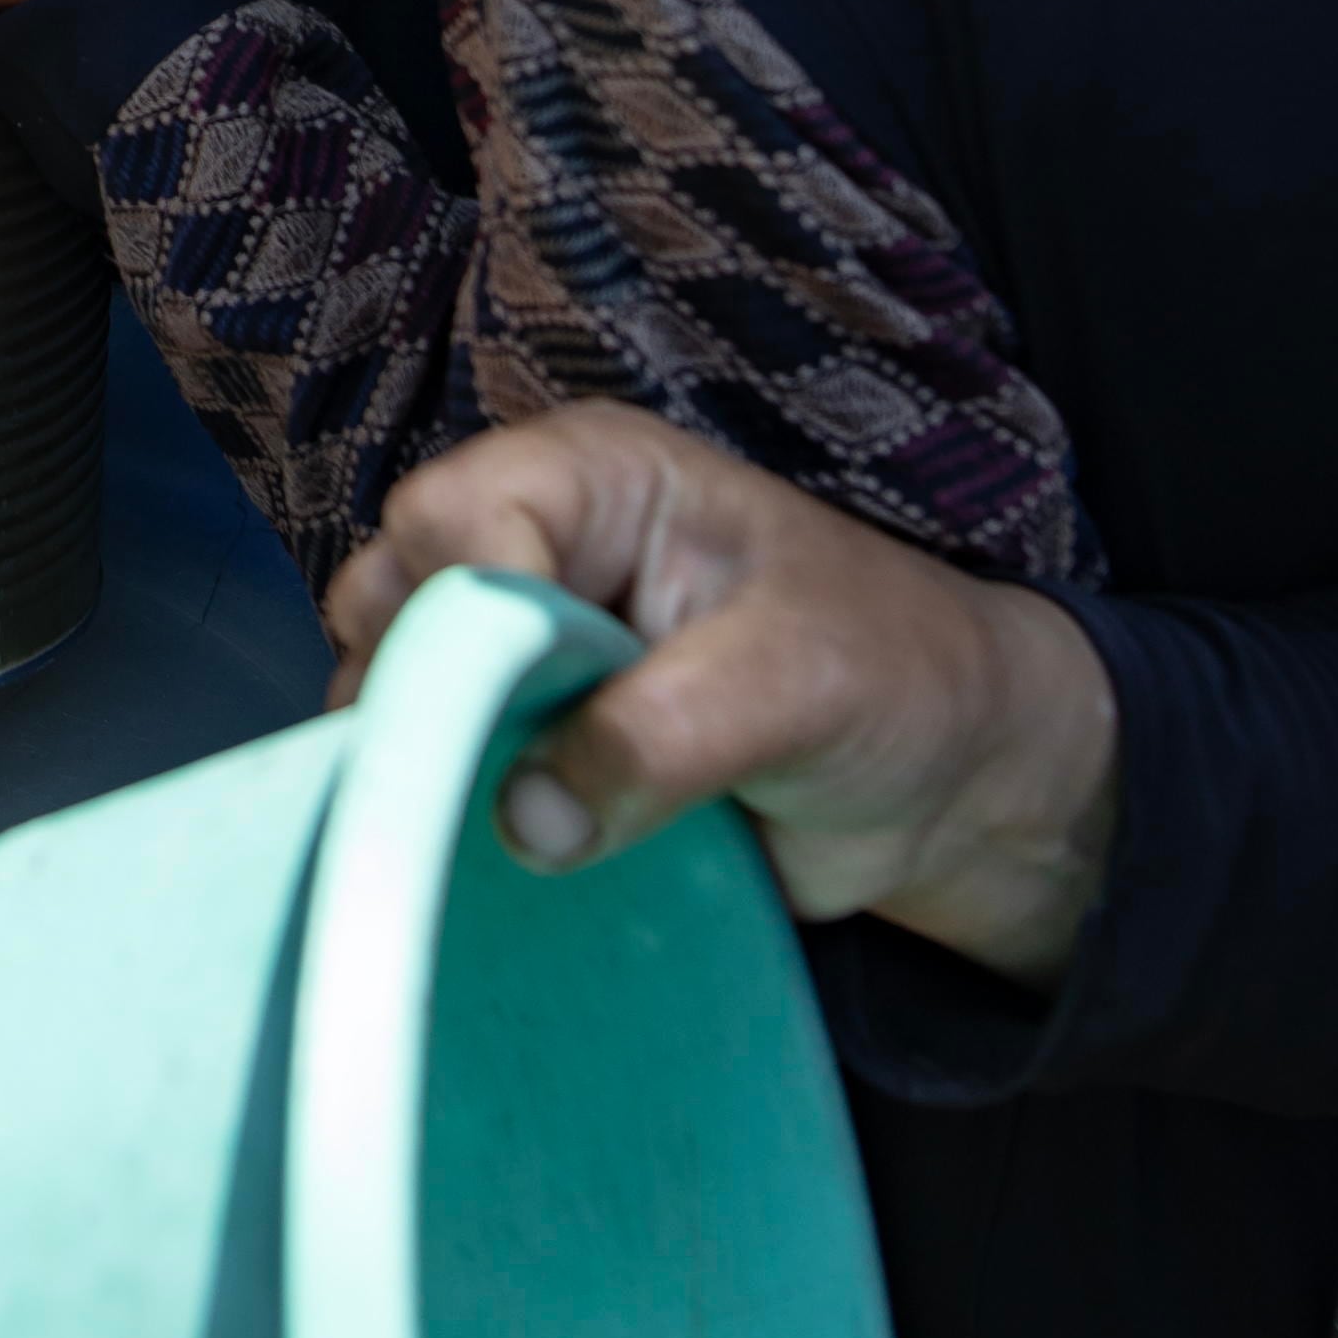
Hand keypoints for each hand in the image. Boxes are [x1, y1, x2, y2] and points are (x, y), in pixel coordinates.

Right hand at [322, 405, 1117, 986]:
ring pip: (388, 690)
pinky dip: (444, 816)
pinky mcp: (517, 736)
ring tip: (486, 836)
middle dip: (414, 700)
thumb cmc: (893, 678)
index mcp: (595, 479)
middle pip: (389, 598)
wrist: (949, 775)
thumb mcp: (794, 690)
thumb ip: (659, 738)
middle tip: (472, 792)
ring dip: (423, 768)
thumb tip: (526, 820)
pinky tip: (482, 858)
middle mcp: (531, 545)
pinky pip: (431, 767)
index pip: (457, 519)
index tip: (496, 722)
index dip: (459, 618)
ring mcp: (514, 646)